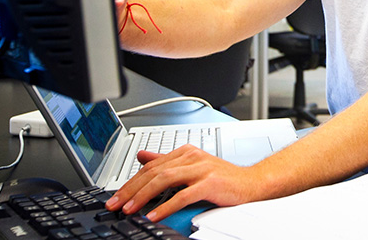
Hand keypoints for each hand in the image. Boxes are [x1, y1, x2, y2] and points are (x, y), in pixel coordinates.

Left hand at [105, 145, 253, 220]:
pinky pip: (183, 195)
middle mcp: (192, 157)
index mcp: (186, 152)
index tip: (116, 197)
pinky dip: (165, 206)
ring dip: (143, 196)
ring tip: (130, 209)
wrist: (251, 183)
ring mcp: (202, 169)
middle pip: (154, 172)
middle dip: (131, 190)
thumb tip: (142, 156)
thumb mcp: (192, 165)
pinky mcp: (210, 183)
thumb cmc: (223, 177)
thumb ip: (166, 161)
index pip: (151, 166)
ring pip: (165, 180)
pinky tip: (154, 215)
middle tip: (115, 204)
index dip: (130, 182)